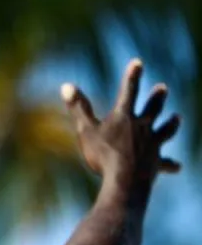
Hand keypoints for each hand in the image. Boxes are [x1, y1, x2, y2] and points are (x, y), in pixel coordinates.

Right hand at [62, 58, 179, 184]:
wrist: (126, 180)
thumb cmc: (103, 155)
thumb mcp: (85, 130)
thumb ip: (78, 108)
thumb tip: (66, 85)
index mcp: (124, 117)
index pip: (128, 91)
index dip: (132, 76)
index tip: (138, 63)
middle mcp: (142, 127)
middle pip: (153, 109)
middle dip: (157, 98)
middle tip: (163, 88)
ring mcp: (152, 144)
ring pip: (165, 131)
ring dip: (171, 124)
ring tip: (177, 118)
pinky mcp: (156, 162)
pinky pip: (165, 162)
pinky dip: (170, 164)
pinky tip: (177, 166)